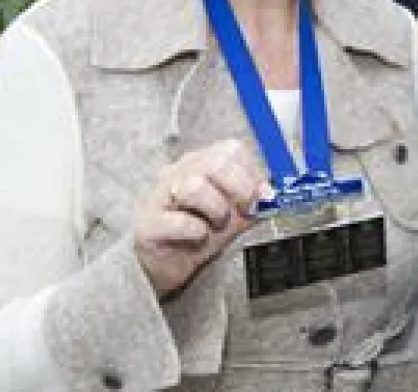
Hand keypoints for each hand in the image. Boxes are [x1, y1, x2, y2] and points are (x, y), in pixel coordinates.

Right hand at [133, 138, 269, 295]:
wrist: (167, 267)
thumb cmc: (200, 235)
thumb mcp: (234, 215)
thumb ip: (252, 202)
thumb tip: (270, 195)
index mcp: (202, 163)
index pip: (231, 150)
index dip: (252, 173)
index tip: (261, 198)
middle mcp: (180, 172)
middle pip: (216, 163)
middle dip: (240, 188)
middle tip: (245, 211)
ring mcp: (160, 195)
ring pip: (194, 186)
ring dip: (216, 209)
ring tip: (216, 225)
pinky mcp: (147, 224)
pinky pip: (178, 221)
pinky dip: (196, 231)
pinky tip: (198, 238)